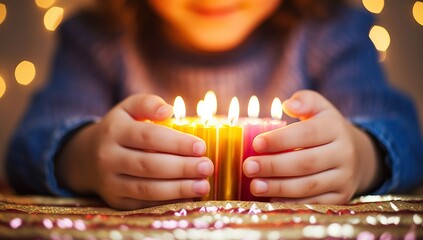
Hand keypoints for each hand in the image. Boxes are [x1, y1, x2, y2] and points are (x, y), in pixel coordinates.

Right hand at [56, 94, 212, 209]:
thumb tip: (168, 110)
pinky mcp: (116, 200)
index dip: (176, 143)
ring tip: (203, 185)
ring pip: (147, 188)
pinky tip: (189, 195)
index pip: (148, 137)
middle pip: (149, 165)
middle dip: (181, 167)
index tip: (201, 146)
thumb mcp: (127, 109)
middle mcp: (109, 158)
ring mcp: (110, 182)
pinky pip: (144, 203)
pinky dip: (168, 201)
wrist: (86, 158)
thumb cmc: (119, 129)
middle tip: (207, 167)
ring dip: (178, 189)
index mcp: (114, 131)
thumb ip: (147, 103)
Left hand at [242, 90, 382, 203]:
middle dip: (274, 166)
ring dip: (279, 187)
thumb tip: (288, 105)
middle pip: (306, 162)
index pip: (307, 134)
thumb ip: (305, 101)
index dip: (281, 140)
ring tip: (254, 186)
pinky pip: (314, 202)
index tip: (256, 144)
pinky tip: (270, 199)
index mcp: (335, 128)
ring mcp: (344, 178)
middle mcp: (344, 154)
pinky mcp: (341, 196)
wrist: (358, 155)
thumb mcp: (320, 108)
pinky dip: (291, 202)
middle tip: (248, 167)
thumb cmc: (326, 128)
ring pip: (309, 186)